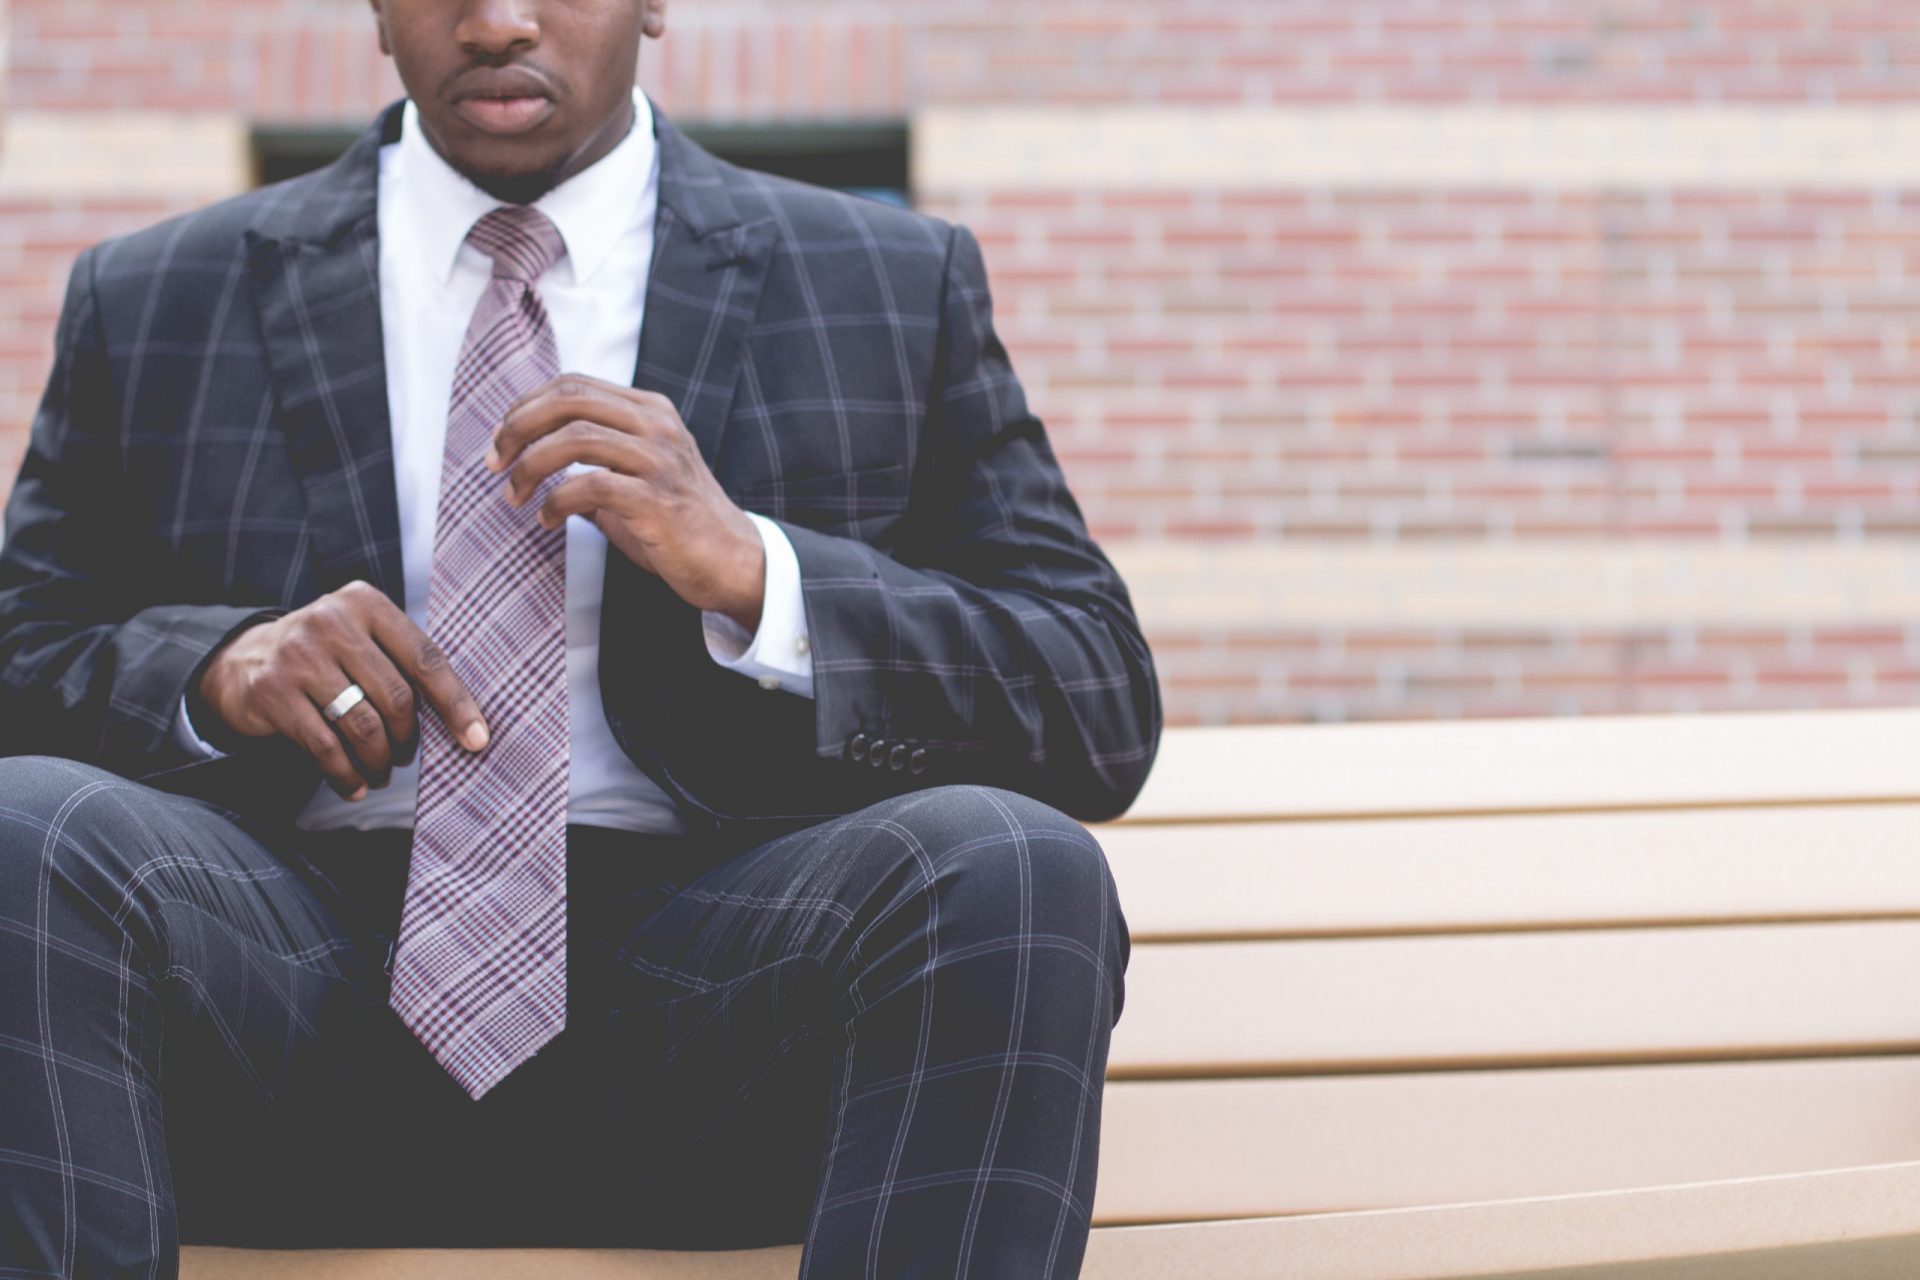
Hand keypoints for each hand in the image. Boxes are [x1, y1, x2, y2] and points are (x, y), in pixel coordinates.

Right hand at [194, 581, 488, 800]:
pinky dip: (345, 774)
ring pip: (362, 726)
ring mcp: (298, 655)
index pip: (425, 659)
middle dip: (408, 739)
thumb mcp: (365, 640)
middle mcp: (331, 621)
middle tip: (406, 757)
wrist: (245, 659)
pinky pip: (324, 747)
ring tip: (382, 772)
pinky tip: (353, 786)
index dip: (456, 704)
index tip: (478, 740)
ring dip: (379, 761)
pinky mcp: (273, 691)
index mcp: (366, 603)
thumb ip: (405, 664)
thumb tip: (466, 723)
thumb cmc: (329, 655)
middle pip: (395, 697)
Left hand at [486, 374, 765, 631]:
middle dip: (518, 428)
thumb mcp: (635, 474)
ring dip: (530, 467)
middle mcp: (657, 426)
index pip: (574, 385)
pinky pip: (590, 486)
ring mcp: (661, 461)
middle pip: (569, 400)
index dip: (526, 406)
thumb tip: (527, 452)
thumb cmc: (676, 522)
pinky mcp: (658, 500)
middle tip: (495, 462)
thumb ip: (593, 455)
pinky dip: (557, 502)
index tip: (501, 440)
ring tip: (515, 496)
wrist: (733, 561)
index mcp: (650, 411)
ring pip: (574, 438)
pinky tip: (547, 520)